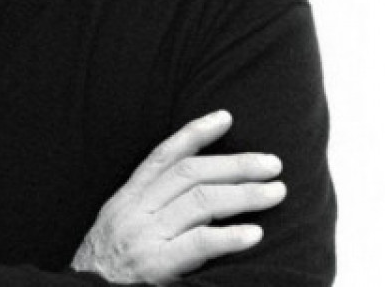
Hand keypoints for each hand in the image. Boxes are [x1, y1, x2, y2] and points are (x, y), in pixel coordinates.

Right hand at [71, 110, 285, 284]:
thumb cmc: (109, 267)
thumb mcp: (122, 225)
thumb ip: (152, 206)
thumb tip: (201, 189)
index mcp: (128, 198)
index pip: (163, 155)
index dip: (195, 133)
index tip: (226, 117)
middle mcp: (136, 210)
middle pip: (190, 174)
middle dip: (235, 164)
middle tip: (272, 164)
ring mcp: (145, 237)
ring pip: (201, 202)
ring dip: (244, 195)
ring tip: (276, 193)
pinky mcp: (155, 266)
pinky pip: (198, 243)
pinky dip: (229, 237)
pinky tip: (255, 234)